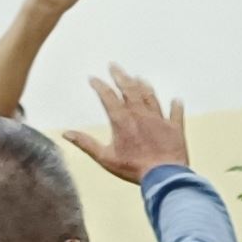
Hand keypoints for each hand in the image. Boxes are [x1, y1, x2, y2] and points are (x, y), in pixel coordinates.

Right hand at [61, 68, 191, 183]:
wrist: (164, 176)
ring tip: (138, 77)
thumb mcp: (105, 158)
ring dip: (143, 86)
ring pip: (150, 97)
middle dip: (120, 76)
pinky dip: (175, 106)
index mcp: (122, 120)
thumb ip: (86, 143)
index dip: (99, 85)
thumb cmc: (134, 169)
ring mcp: (159, 120)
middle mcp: (141, 115)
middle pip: (129, 89)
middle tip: (114, 65)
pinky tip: (176, 99)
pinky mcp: (175, 128)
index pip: (107, 96)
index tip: (93, 78)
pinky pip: (176, 113)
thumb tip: (66, 134)